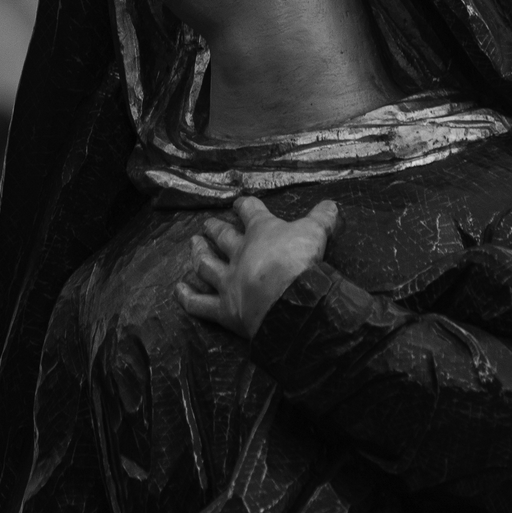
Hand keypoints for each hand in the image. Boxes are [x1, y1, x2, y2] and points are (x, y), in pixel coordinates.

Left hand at [176, 194, 339, 339]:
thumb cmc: (301, 261)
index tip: (239, 203)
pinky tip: (179, 290)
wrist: (289, 299)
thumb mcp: (316, 232)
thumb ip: (322, 218)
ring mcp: (229, 282)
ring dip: (199, 254)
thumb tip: (332, 205)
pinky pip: (200, 303)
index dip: (245, 206)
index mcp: (261, 233)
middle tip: (208, 224)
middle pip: (223, 237)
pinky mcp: (225, 309)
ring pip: (207, 265)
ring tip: (193, 245)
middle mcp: (240, 254)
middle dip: (216, 229)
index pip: (251, 213)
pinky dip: (187, 298)